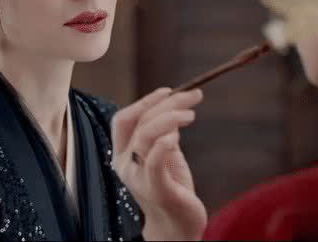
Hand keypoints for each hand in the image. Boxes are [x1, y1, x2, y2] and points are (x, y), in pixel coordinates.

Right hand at [111, 87, 207, 240]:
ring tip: (191, 114)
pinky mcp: (157, 190)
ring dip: (169, 118)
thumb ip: (163, 132)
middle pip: (138, 122)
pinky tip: (175, 136)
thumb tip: (172, 108)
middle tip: (193, 96)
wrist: (177, 226)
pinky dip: (163, 145)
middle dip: (165, 104)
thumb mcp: (166, 154)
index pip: (124, 119)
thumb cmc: (172, 187)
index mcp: (124, 153)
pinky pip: (154, 163)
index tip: (169, 90)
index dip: (145, 101)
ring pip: (145, 137)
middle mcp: (125, 164)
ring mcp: (138, 178)